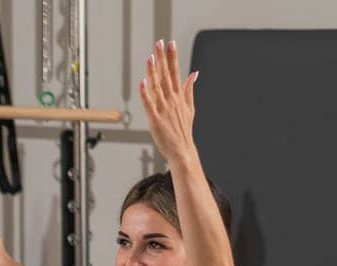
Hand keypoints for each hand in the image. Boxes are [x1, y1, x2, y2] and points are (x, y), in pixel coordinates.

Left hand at [139, 40, 197, 165]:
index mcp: (179, 97)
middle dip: (163, 58)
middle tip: (159, 43)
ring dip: (154, 72)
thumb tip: (194, 74)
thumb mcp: (190, 108)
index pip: (176, 72)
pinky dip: (146, 93)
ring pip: (157, 87)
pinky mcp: (155, 119)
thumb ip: (189, 90)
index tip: (170, 43)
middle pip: (166, 75)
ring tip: (151, 57)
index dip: (172, 57)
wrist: (183, 151)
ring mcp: (164, 109)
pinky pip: (149, 104)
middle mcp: (172, 100)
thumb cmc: (183, 131)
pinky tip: (143, 82)